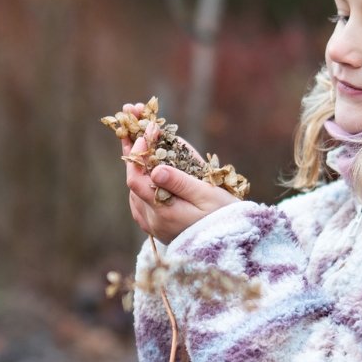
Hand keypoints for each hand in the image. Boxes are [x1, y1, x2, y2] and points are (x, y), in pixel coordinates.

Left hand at [120, 110, 236, 244]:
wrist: (229, 243)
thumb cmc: (224, 216)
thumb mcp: (207, 196)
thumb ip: (180, 183)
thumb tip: (155, 168)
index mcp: (163, 213)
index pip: (137, 179)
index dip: (139, 152)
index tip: (149, 130)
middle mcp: (152, 220)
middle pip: (132, 180)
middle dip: (134, 148)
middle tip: (134, 118)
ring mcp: (151, 224)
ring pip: (135, 188)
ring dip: (137, 159)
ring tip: (139, 132)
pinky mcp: (155, 225)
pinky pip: (141, 198)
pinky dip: (142, 176)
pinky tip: (147, 161)